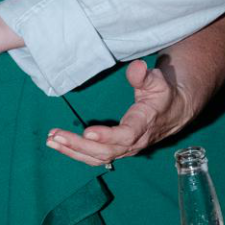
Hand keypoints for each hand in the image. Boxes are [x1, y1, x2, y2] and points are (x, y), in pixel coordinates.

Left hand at [43, 57, 192, 168]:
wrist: (173, 112)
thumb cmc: (163, 94)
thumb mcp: (158, 81)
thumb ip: (144, 76)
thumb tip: (136, 67)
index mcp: (144, 124)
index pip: (126, 135)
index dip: (108, 136)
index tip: (88, 132)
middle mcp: (134, 142)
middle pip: (105, 151)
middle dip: (78, 145)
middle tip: (56, 135)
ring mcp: (125, 150)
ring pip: (97, 157)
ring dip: (72, 151)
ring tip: (51, 141)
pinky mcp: (117, 151)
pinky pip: (95, 157)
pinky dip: (76, 153)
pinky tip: (59, 145)